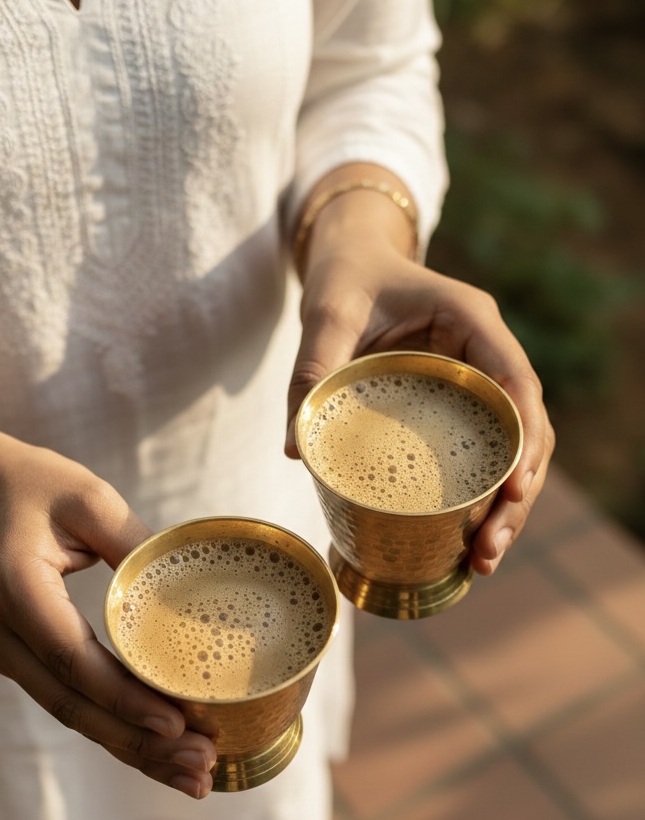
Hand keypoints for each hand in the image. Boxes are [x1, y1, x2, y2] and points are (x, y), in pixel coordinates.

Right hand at [0, 436, 216, 796]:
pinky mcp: (20, 659)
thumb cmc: (34, 487)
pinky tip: (158, 750)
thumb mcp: (89, 498)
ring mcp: (4, 651)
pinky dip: (114, 728)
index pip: (71, 656)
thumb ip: (135, 544)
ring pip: (71, 713)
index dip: (123, 697)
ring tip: (193, 776)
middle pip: (72, 703)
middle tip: (200, 767)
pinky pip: (70, 701)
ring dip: (131, 748)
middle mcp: (0, 631)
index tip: (176, 724)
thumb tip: (195, 588)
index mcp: (14, 588)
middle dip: (137, 742)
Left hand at [285, 235, 554, 575]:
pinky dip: (481, 494)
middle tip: (488, 549)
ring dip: (505, 505)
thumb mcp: (327, 316)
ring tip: (483, 559)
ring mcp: (478, 379)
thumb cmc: (345, 279)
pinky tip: (465, 539)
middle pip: (525, 428)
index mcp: (471, 320)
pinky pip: (484, 449)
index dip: (522, 438)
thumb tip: (295, 449)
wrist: (351, 260)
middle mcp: (487, 350)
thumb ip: (311, 372)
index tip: (511, 490)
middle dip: (516, 492)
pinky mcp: (459, 402)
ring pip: (513, 447)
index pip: (516, 380)